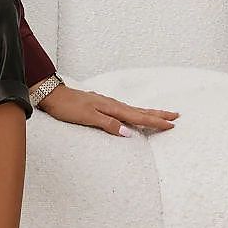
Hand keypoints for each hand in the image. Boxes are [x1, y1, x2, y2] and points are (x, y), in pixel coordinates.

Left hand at [35, 82, 179, 135]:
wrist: (52, 94)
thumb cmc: (67, 106)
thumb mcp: (87, 117)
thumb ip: (108, 124)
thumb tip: (128, 132)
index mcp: (112, 108)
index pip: (138, 117)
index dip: (155, 122)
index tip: (171, 124)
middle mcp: (112, 105)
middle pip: (139, 111)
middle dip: (158, 114)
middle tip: (176, 116)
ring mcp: (106, 104)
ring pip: (132, 110)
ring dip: (148, 113)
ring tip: (160, 114)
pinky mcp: (100, 105)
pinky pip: (123, 110)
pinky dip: (134, 112)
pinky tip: (133, 114)